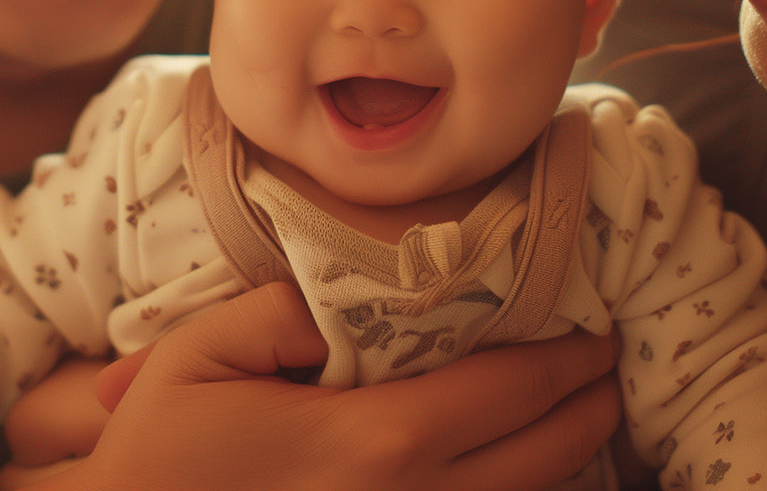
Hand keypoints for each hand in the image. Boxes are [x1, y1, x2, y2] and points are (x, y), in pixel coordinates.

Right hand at [11, 282, 621, 490]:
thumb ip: (280, 308)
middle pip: (538, 458)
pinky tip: (518, 473)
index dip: (565, 362)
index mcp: (374, 440)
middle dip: (588, 409)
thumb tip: (348, 293)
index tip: (598, 334)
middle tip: (610, 370)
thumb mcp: (200, 356)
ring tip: (587, 417)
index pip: (506, 393)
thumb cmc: (156, 456)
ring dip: (565, 459)